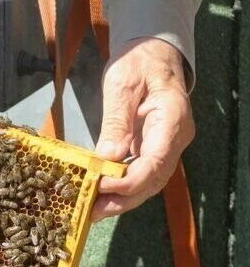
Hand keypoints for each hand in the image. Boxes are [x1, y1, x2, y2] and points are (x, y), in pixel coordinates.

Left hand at [93, 38, 194, 220]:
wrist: (153, 53)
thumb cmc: (139, 62)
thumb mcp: (122, 84)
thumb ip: (117, 121)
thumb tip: (108, 157)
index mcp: (172, 119)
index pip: (155, 161)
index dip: (129, 181)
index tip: (102, 187)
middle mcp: (175, 137)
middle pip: (153, 180)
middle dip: (122, 199)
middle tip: (92, 213)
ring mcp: (166, 145)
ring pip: (148, 183)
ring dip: (121, 200)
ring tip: (92, 212)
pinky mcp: (154, 149)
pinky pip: (141, 174)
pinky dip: (121, 188)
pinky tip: (100, 197)